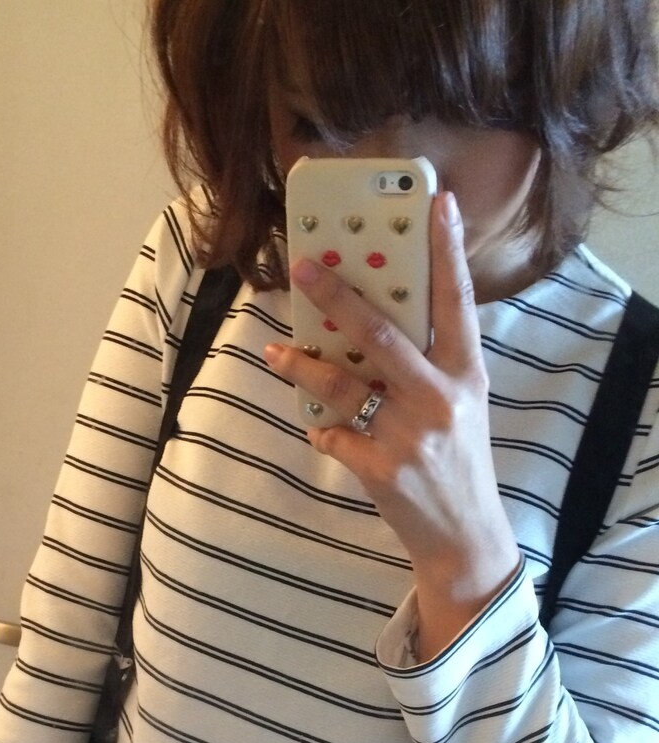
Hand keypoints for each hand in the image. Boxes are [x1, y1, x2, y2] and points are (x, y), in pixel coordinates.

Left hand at [265, 191, 519, 657]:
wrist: (464, 538)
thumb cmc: (459, 462)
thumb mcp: (462, 406)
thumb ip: (430, 366)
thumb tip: (373, 324)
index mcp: (467, 375)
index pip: (458, 302)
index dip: (447, 252)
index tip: (438, 204)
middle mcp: (441, 399)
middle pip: (382, 334)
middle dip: (338, 297)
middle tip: (304, 267)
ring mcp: (410, 436)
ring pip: (342, 384)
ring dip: (302, 364)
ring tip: (276, 352)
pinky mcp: (381, 469)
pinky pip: (331, 434)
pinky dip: (319, 429)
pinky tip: (319, 428)